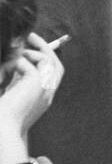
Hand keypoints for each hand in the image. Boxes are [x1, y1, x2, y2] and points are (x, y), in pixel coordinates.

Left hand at [0, 33, 63, 148]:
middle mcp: (49, 91)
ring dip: (30, 53)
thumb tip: (15, 60)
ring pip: (47, 59)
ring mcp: (45, 87)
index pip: (54, 71)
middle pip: (55, 62)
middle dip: (45, 47)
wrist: (4, 127)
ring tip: (15, 54)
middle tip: (31, 36)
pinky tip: (7, 67)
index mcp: (45, 96)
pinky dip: (18, 62)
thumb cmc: (5, 115)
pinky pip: (29, 64)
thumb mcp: (14, 94)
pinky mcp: (36, 83)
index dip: (46, 57)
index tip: (34, 47)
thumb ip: (18, 80)